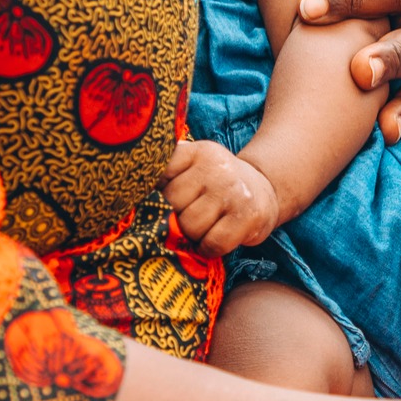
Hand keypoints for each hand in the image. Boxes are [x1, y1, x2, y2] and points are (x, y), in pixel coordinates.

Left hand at [161, 140, 280, 255]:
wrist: (265, 191)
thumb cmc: (218, 185)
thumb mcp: (195, 166)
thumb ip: (169, 172)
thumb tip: (134, 197)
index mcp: (198, 151)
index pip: (159, 174)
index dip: (158, 193)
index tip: (170, 199)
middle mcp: (216, 168)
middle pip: (172, 204)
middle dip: (176, 217)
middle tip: (190, 216)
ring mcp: (234, 192)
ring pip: (190, 227)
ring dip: (193, 235)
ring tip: (205, 227)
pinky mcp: (248, 217)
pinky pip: (212, 244)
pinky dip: (209, 249)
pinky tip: (214, 240)